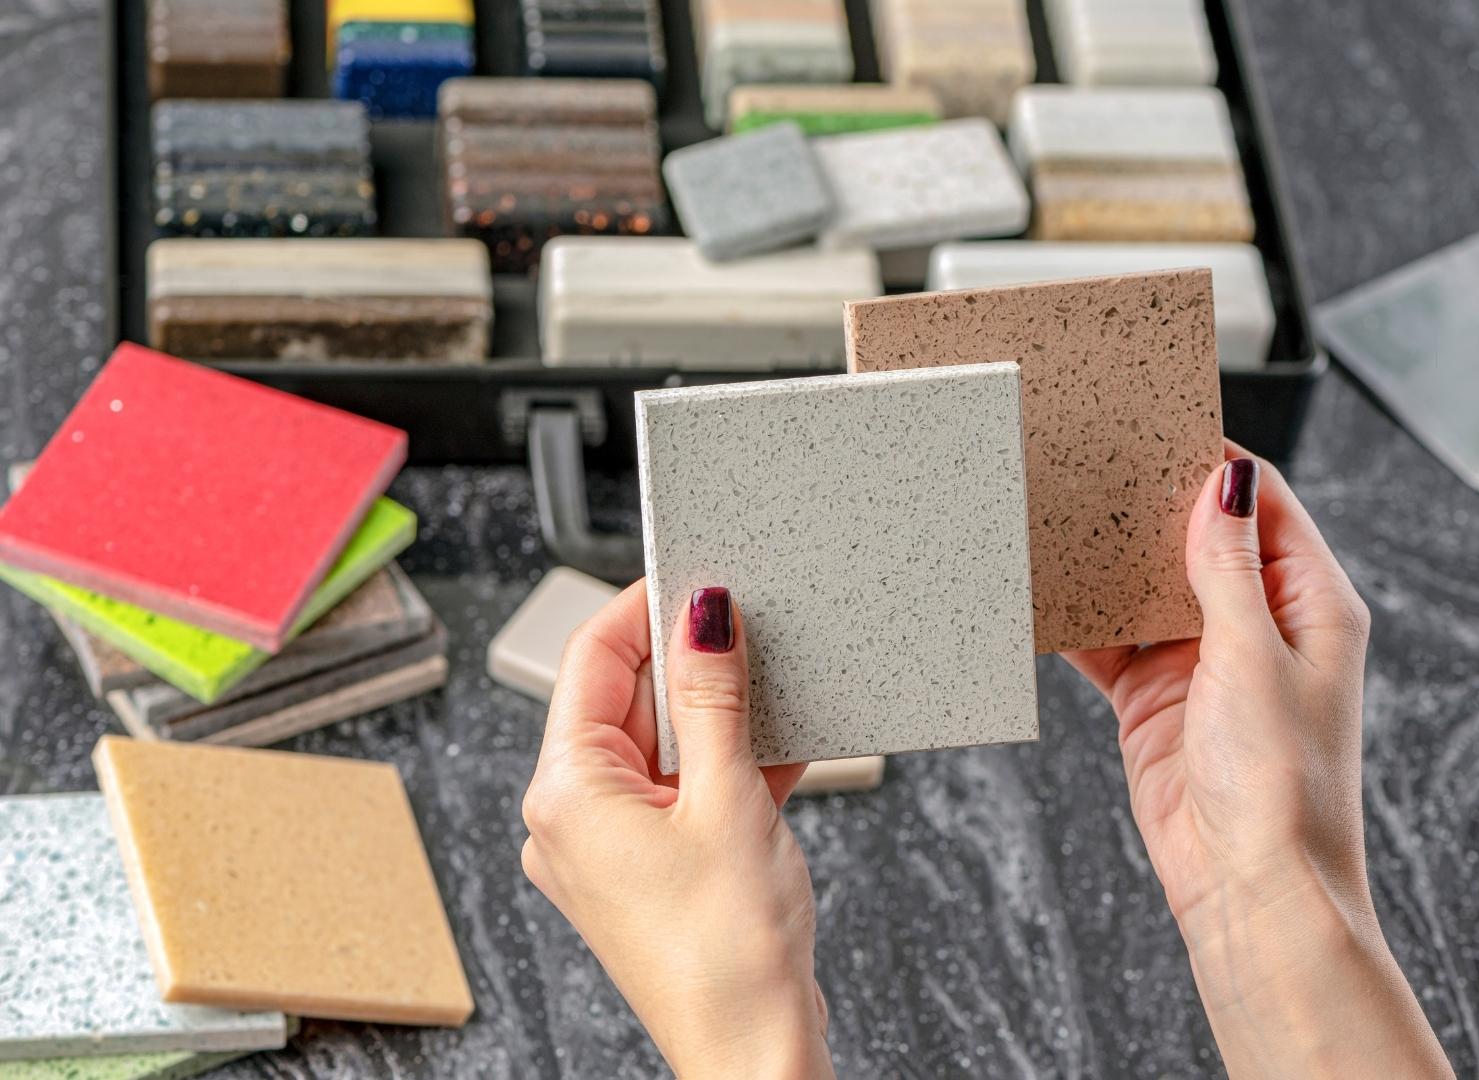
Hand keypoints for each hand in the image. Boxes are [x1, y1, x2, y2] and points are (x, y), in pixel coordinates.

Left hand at [521, 582, 833, 1079]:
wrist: (754, 1053)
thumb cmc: (728, 953)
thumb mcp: (728, 796)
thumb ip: (713, 694)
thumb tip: (704, 612)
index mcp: (565, 791)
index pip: (593, 659)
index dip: (644, 606)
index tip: (696, 573)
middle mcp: (572, 815)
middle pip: (628, 699)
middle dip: (692, 663)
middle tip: (752, 631)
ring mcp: (610, 845)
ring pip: (663, 744)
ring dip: (720, 717)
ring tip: (774, 697)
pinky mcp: (649, 867)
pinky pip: (682, 789)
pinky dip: (727, 766)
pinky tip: (778, 749)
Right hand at [1064, 444, 1451, 1077]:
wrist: (1248, 888)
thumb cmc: (1280, 784)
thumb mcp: (1255, 657)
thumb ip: (1228, 569)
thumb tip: (1222, 482)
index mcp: (1312, 604)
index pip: (1263, 503)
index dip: (1214, 462)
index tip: (1158, 425)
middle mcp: (1260, 625)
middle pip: (1199, 538)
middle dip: (1150, 504)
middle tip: (1093, 461)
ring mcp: (1203, 661)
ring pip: (1148, 587)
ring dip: (1110, 561)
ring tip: (1060, 513)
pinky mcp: (1155, 697)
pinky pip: (1110, 642)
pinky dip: (1080, 620)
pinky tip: (1045, 592)